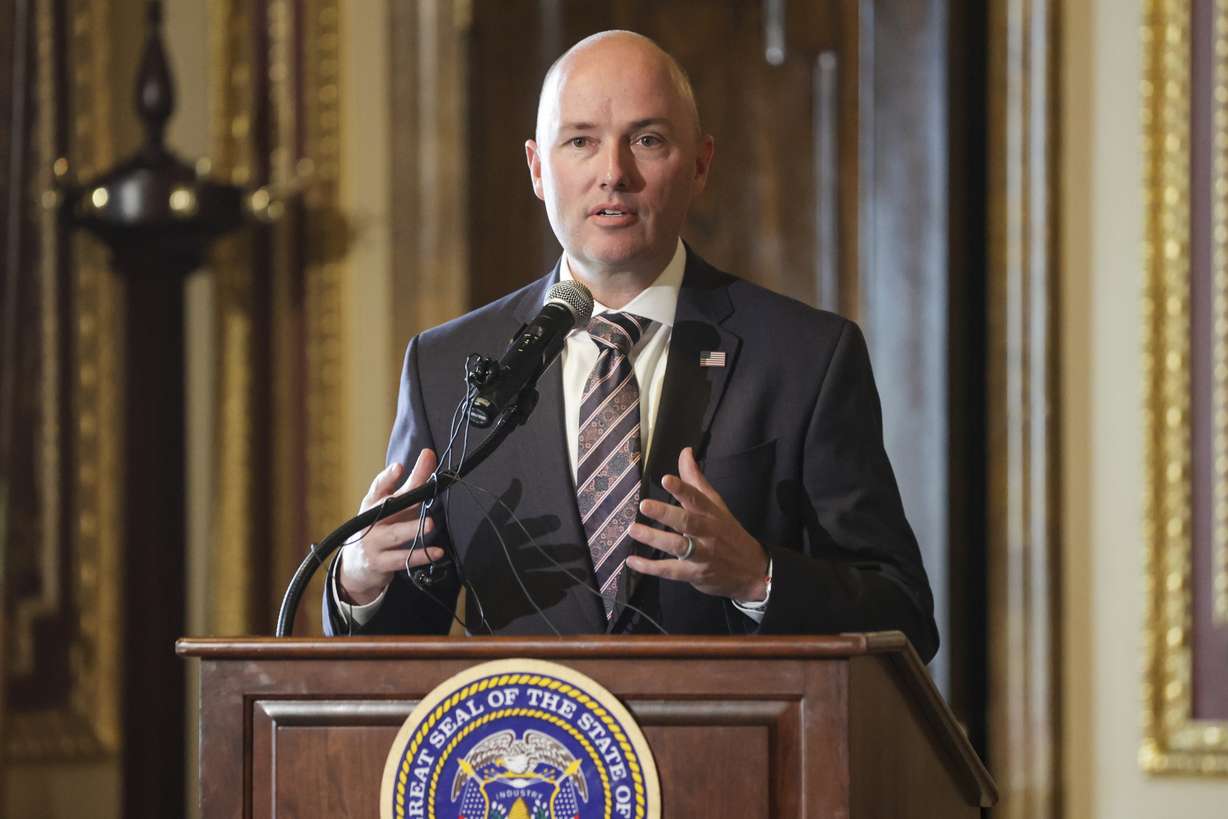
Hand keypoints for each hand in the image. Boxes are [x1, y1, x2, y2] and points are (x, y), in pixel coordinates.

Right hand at [337, 449, 443, 604]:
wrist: (356, 565)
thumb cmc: (381, 526)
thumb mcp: (392, 504)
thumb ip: (412, 482)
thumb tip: (429, 454)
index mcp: (373, 503)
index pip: (378, 487)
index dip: (387, 477)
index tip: (399, 467)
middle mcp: (370, 521)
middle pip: (391, 508)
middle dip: (407, 501)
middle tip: (422, 493)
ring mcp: (374, 542)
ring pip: (395, 535)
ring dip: (413, 529)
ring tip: (431, 524)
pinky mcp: (380, 563)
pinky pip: (403, 559)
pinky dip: (421, 555)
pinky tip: (437, 552)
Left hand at [626, 447, 769, 601]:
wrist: (753, 571)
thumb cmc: (728, 533)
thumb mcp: (716, 506)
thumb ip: (696, 481)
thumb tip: (685, 452)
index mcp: (712, 513)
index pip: (697, 498)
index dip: (682, 489)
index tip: (666, 479)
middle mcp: (707, 533)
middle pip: (687, 522)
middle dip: (665, 513)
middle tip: (644, 505)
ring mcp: (702, 554)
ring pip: (677, 546)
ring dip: (654, 538)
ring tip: (633, 529)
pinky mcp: (695, 574)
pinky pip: (670, 570)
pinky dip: (650, 567)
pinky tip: (632, 561)